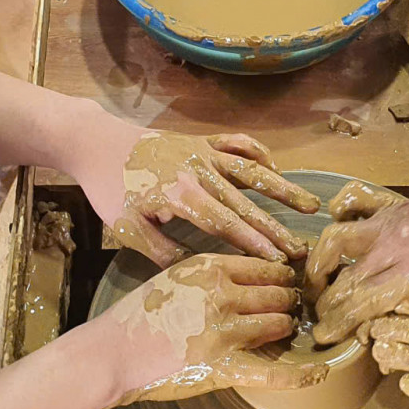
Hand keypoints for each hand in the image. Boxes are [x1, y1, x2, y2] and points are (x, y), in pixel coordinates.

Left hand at [81, 127, 320, 264]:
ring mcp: (204, 152)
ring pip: (252, 171)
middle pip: (246, 204)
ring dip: (282, 188)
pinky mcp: (201, 139)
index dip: (255, 243)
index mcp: (182, 196)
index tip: (279, 261)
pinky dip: (257, 151)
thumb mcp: (127, 228)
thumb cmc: (110, 189)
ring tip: (311, 204)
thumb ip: (162, 251)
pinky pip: (236, 143)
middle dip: (277, 228)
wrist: (97, 143)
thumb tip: (198, 269)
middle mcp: (200, 172)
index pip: (227, 225)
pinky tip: (274, 165)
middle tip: (303, 249)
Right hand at [103, 253, 324, 404]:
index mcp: (209, 267)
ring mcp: (224, 331)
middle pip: (277, 292)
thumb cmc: (137, 314)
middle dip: (288, 298)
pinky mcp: (222, 366)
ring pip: (278, 322)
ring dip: (287, 325)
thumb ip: (210, 274)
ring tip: (287, 326)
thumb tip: (248, 275)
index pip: (264, 265)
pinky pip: (271, 371)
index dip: (282, 273)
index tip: (287, 279)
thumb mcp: (173, 275)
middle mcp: (222, 294)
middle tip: (293, 304)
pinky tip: (320, 370)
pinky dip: (299, 374)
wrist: (111, 352)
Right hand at [307, 182, 408, 344]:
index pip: (361, 307)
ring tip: (315, 283)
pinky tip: (335, 236)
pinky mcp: (395, 208)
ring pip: (336, 241)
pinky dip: (337, 215)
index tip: (324, 337)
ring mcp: (394, 223)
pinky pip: (353, 205)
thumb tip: (385, 350)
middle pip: (344, 281)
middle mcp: (400, 248)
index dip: (337, 325)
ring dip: (319, 263)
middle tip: (320, 321)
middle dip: (325, 306)